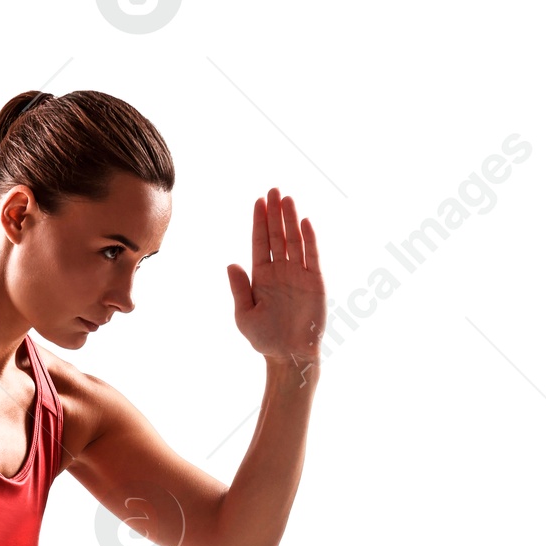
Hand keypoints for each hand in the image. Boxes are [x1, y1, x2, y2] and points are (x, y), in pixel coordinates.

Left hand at [227, 186, 325, 371]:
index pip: (260, 243)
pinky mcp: (315, 281)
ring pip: (294, 241)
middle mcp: (280, 271)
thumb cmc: (265, 339)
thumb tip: (231, 263)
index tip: (258, 202)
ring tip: (286, 199)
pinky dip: (309, 239)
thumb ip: (239, 289)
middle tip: (273, 190)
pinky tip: (304, 222)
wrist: (288, 355)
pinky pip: (311, 256)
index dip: (259, 222)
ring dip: (290, 220)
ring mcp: (298, 274)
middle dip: (274, 214)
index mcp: (261, 277)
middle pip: (277, 236)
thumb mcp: (244, 315)